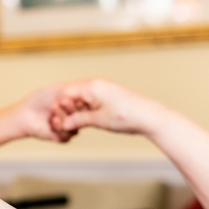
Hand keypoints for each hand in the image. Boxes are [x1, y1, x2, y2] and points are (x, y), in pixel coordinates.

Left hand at [6, 84, 78, 143]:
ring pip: (75, 127)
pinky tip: (51, 122)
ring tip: (53, 112)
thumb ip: (73, 89)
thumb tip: (86, 87)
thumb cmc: (38, 100)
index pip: (85, 104)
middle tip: (62, 102)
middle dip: (72, 108)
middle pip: (82, 116)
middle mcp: (73, 117)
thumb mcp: (57, 89)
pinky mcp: (62, 137)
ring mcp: (68, 127)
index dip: (81, 101)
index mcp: (75, 105)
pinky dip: (59, 128)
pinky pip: (67, 136)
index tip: (74, 95)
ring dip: (64, 118)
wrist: (25, 114)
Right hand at [48, 78, 166, 137]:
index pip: (65, 92)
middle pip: (71, 93)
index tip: (59, 121)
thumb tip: (64, 124)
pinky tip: (88, 119)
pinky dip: (86, 108)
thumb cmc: (126, 116)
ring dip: (76, 109)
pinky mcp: (108, 94)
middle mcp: (96, 83)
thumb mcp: (99, 120)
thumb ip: (79, 120)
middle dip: (67, 108)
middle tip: (67, 123)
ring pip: (81, 96)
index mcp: (92, 86)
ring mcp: (103, 87)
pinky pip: (90, 98)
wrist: (150, 116)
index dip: (59, 107)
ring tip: (77, 123)